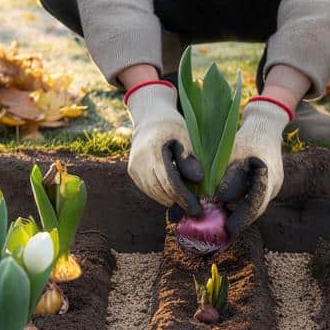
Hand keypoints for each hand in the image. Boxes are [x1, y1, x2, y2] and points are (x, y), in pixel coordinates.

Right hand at [125, 82, 203, 214]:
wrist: (150, 118)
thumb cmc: (172, 126)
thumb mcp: (185, 136)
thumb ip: (189, 158)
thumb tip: (197, 180)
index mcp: (154, 150)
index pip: (169, 182)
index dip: (183, 197)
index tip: (197, 208)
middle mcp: (140, 161)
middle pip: (160, 190)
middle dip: (178, 202)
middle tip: (195, 210)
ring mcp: (133, 167)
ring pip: (153, 193)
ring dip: (170, 200)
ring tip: (186, 203)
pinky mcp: (132, 172)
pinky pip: (148, 189)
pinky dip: (161, 194)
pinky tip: (174, 194)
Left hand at [214, 99, 289, 236]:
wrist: (265, 126)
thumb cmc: (246, 137)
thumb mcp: (233, 153)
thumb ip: (229, 176)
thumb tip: (220, 200)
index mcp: (267, 174)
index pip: (254, 202)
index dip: (241, 219)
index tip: (227, 231)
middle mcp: (274, 184)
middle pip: (255, 210)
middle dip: (238, 223)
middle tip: (220, 238)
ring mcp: (274, 186)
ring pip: (255, 207)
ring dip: (239, 217)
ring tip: (220, 230)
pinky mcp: (269, 187)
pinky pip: (255, 201)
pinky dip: (242, 208)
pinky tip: (226, 215)